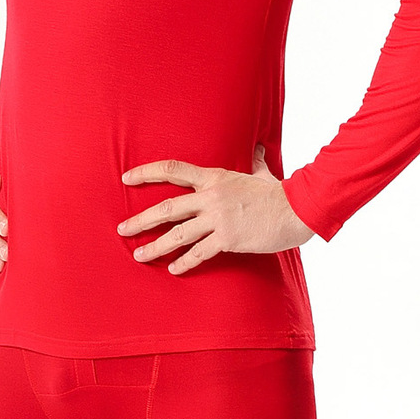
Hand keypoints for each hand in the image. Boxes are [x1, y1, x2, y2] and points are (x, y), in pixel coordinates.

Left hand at [116, 144, 315, 273]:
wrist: (297, 209)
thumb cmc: (280, 193)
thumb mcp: (262, 174)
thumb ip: (255, 163)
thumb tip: (259, 148)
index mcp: (215, 177)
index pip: (173, 170)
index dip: (147, 172)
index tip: (127, 177)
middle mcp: (211, 196)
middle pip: (167, 207)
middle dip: (142, 219)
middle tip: (123, 229)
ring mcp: (218, 218)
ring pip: (178, 233)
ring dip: (155, 246)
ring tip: (138, 256)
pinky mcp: (228, 238)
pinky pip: (199, 253)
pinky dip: (185, 262)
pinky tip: (174, 269)